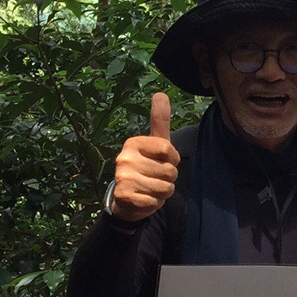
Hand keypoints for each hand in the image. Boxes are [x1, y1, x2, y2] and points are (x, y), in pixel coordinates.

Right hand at [109, 93, 180, 221]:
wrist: (126, 199)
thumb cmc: (146, 167)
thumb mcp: (154, 144)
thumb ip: (159, 121)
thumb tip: (161, 93)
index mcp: (133, 143)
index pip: (168, 149)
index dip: (173, 159)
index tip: (164, 161)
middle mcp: (124, 158)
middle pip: (169, 170)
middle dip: (169, 178)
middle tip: (155, 178)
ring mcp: (122, 178)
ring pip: (165, 188)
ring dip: (163, 192)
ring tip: (151, 189)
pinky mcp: (125, 197)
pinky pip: (156, 202)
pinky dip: (155, 203)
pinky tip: (145, 199)